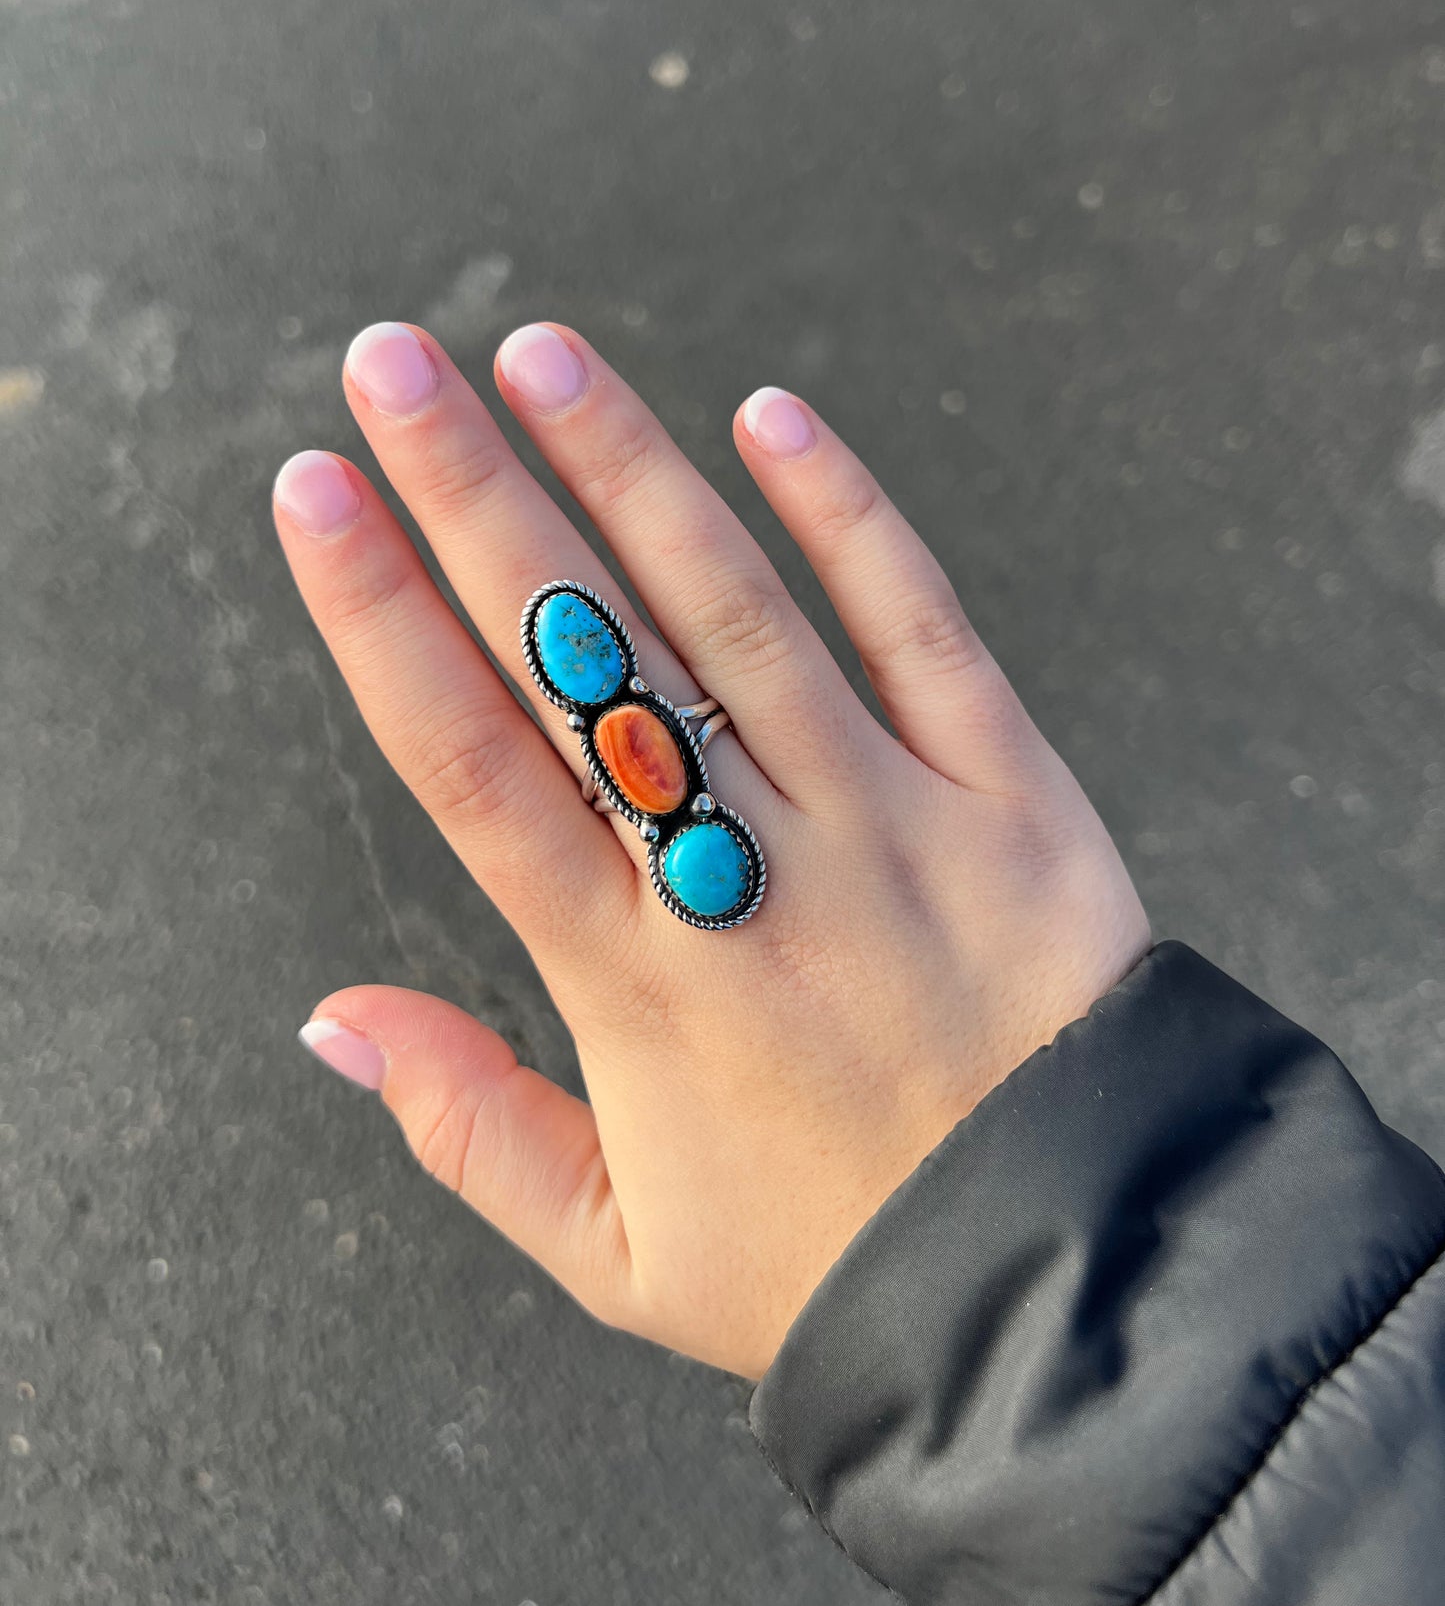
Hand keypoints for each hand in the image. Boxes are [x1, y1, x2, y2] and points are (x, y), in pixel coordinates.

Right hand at [274, 323, 1149, 1378]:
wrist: (1074, 1282)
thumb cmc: (835, 1263)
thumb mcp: (618, 1250)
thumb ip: (466, 1127)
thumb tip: (328, 1018)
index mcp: (635, 981)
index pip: (472, 763)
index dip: (380, 616)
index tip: (313, 497)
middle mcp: (746, 877)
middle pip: (579, 659)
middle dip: (470, 499)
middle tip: (389, 367)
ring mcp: (886, 821)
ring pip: (733, 615)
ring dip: (629, 471)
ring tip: (540, 355)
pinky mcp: (1011, 793)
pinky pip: (923, 629)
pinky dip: (849, 519)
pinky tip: (772, 418)